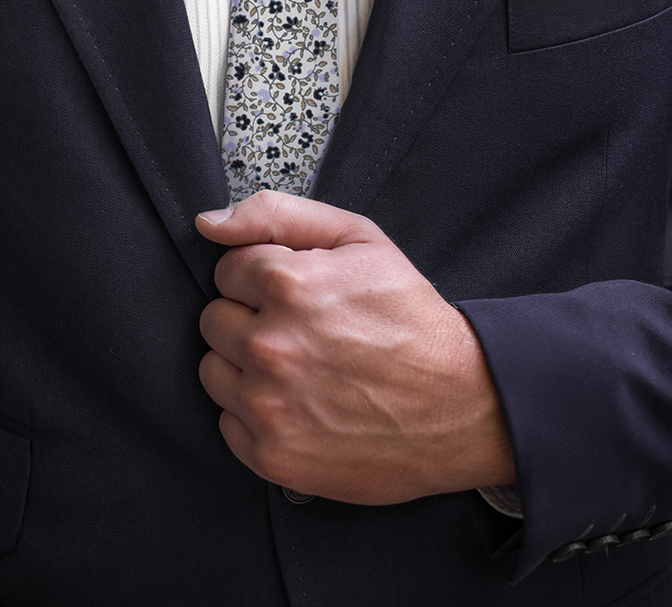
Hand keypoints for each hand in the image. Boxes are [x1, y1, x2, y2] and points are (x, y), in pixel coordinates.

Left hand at [196, 191, 514, 504]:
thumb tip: (209, 223)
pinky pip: (227, 422)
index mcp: (287, 284)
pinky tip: (298, 403)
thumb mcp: (357, 239)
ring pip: (213, 370)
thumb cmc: (409, 317)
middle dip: (249, 318)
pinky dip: (255, 414)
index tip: (296, 293)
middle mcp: (270, 345)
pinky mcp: (273, 455)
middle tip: (300, 330)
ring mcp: (269, 405)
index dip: (262, 277)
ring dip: (244, 366)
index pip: (226, 270)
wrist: (462, 404)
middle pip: (213, 319)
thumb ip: (277, 215)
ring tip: (298, 366)